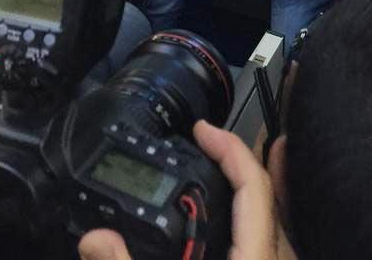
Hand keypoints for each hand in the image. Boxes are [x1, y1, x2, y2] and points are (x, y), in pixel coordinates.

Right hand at [78, 121, 296, 259]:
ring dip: (260, 184)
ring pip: (276, 220)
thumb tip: (94, 238)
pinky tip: (246, 216)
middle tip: (216, 135)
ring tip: (245, 156)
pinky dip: (262, 215)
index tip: (203, 129)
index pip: (253, 187)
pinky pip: (271, 242)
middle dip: (246, 157)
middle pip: (270, 196)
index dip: (230, 148)